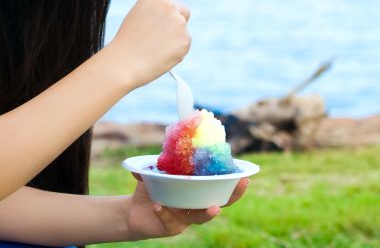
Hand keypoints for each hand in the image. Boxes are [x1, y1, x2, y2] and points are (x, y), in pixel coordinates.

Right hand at [107, 0, 190, 88]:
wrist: (125, 62)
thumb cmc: (126, 40)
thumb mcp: (136, 13)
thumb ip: (149, 3)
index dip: (164, 9)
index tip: (159, 14)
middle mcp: (169, 5)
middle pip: (182, 10)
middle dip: (175, 21)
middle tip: (160, 35)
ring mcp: (179, 22)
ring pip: (182, 29)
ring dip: (173, 36)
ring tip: (153, 48)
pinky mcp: (186, 40)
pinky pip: (183, 44)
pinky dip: (175, 50)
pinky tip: (159, 55)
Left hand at [125, 173, 248, 240]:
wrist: (133, 210)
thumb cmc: (151, 189)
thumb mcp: (155, 172)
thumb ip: (159, 162)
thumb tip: (160, 153)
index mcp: (196, 191)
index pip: (219, 188)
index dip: (233, 184)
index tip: (245, 176)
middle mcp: (195, 206)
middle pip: (219, 203)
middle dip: (232, 196)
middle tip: (240, 186)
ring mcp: (185, 219)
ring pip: (200, 218)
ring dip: (208, 213)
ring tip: (214, 208)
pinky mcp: (171, 228)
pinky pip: (171, 222)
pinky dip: (165, 213)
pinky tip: (159, 206)